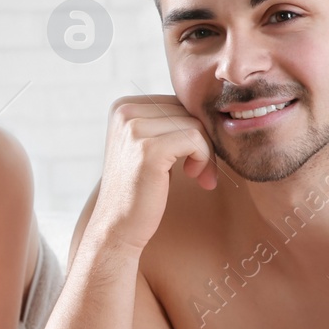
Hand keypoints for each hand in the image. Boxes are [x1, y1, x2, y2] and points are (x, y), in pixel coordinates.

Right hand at [87, 95, 216, 252]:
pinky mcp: (149, 149)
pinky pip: (196, 139)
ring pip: (196, 124)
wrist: (117, 226)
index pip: (177, 102)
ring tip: (200, 177)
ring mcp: (134, 129)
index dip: (194, 129)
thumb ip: (168, 123)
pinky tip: (195, 177)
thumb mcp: (149, 147)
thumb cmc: (140, 189)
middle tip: (202, 172)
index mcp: (123, 107)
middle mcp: (125, 112)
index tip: (195, 159)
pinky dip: (204, 158)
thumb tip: (211, 110)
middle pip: (188, 110)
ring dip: (207, 153)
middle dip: (204, 141)